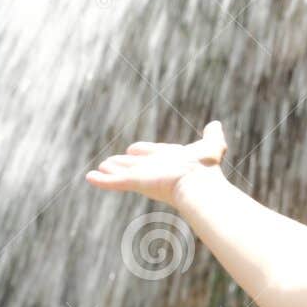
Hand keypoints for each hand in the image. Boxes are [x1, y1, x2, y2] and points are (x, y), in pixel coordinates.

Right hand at [85, 120, 228, 207]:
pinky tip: (90, 178)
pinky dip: (101, 181)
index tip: (134, 150)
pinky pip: (114, 181)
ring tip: (98, 169)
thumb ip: (212, 135)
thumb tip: (216, 124)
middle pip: (135, 165)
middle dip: (123, 163)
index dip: (143, 152)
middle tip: (110, 162)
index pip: (152, 154)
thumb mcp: (212, 145)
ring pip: (123, 173)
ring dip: (110, 171)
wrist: (198, 182)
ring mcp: (144, 176)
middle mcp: (155, 168)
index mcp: (170, 159)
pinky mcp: (135, 182)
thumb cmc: (206, 168)